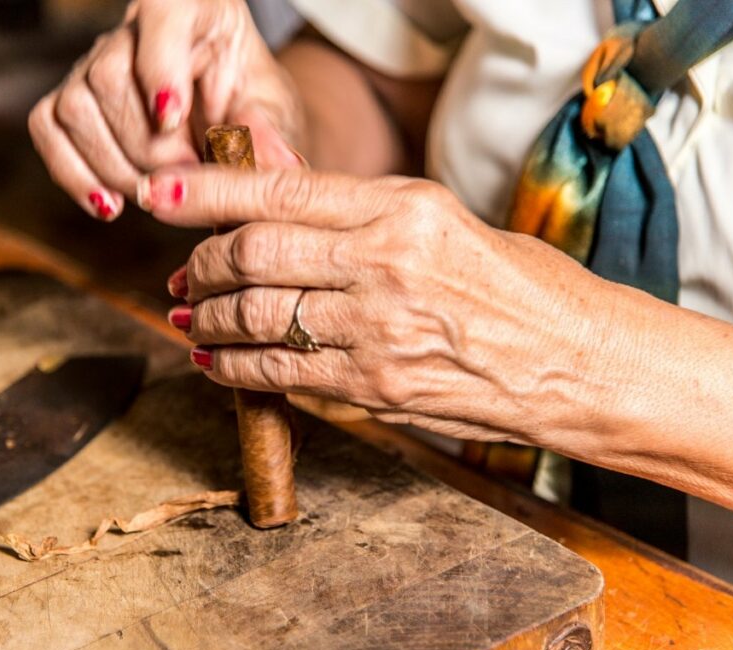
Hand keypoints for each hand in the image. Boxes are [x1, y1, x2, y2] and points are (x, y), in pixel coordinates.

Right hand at [28, 0, 304, 220]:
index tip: (171, 119)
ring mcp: (95, 64)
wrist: (235, 129)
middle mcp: (134, 30)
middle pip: (109, 76)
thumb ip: (268, 134)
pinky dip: (74, 174)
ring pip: (74, 108)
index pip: (162, 13)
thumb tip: (277, 165)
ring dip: (115, 167)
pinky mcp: (72, 102)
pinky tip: (110, 205)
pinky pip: (48, 130)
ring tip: (160, 193)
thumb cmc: (254, 110)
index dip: (159, 67)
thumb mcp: (274, 117)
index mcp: (195, 9)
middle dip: (147, 147)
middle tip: (187, 178)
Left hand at [142, 167, 617, 445]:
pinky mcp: (374, 388)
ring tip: (191, 316)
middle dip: (199, 264)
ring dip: (207, 317)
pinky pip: (278, 373)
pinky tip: (215, 359)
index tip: (160, 195)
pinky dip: (232, 366)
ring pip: (254, 316)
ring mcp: (377, 331)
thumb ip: (350, 206)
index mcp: (402, 209)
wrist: (572, 363)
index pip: (279, 191)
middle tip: (182, 272)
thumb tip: (269, 179)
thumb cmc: (511, 284)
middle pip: (252, 254)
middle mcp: (384, 263)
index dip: (206, 194)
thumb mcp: (437, 220)